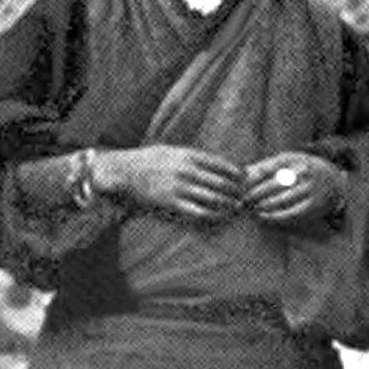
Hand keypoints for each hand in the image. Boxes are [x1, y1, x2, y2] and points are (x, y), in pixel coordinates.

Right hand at [101, 145, 243, 222]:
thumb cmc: (147, 161)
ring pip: (213, 198)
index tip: (244, 178)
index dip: (236, 172)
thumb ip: (192, 157)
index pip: (220, 164)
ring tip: (237, 208)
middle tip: (245, 196)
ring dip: (228, 204)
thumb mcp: (171, 151)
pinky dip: (213, 215)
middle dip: (236, 190)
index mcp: (187, 155)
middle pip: (221, 182)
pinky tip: (220, 217)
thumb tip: (213, 163)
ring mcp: (180, 187)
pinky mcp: (172, 203)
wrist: (122, 172)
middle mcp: (186, 170)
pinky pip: (199, 211)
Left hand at [240, 151, 342, 228]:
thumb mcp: (286, 161)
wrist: (333, 180)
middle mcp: (302, 171)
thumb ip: (264, 166)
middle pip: (271, 186)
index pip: (265, 169)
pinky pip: (291, 213)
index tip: (238, 188)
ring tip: (250, 210)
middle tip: (242, 202)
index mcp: (292, 158)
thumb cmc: (301, 170)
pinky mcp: (314, 204)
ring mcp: (310, 188)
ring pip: (280, 200)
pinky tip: (264, 217)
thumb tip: (241, 173)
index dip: (249, 180)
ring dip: (262, 207)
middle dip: (254, 195)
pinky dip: (275, 217)